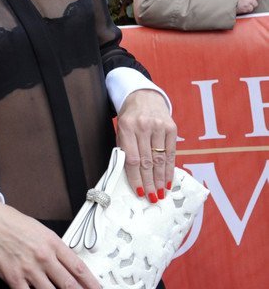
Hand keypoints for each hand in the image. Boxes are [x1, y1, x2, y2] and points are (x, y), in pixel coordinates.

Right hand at [0, 198, 100, 288]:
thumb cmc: (14, 224)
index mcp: (52, 242)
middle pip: (69, 284)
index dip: (92, 283)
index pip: (78, 267)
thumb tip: (70, 266)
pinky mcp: (15, 278)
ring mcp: (30, 269)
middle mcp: (44, 256)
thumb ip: (56, 248)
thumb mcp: (41, 230)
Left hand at [116, 89, 175, 203]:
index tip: (139, 192)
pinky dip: (170, 169)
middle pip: (147, 161)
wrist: (144, 96)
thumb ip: (125, 149)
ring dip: (161, 180)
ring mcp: (159, 126)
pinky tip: (169, 181)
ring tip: (161, 194)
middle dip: (149, 183)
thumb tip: (131, 176)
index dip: (135, 178)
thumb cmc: (130, 117)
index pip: (132, 158)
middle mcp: (143, 126)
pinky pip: (171, 153)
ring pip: (160, 159)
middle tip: (152, 198)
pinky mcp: (171, 127)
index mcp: (127, 126)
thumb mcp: (121, 129)